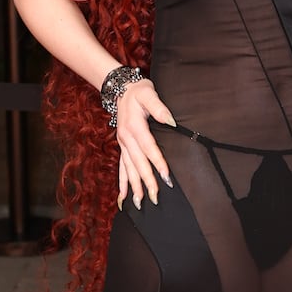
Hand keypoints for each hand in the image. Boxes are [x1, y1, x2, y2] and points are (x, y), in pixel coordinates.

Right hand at [114, 79, 176, 210]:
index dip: (158, 163)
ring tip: (140, 203)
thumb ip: (159, 107)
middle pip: (138, 163)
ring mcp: (122, 143)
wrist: (120, 88)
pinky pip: (121, 167)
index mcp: (134, 127)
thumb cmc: (138, 91)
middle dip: (147, 181)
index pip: (149, 148)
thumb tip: (171, 121)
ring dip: (134, 186)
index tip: (166, 177)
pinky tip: (124, 197)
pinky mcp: (122, 146)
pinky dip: (122, 183)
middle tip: (155, 197)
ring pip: (128, 168)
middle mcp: (126, 138)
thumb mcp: (148, 93)